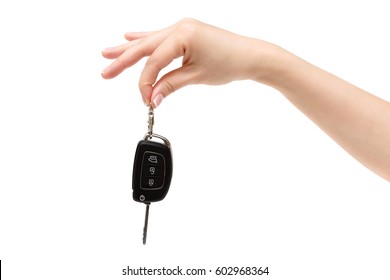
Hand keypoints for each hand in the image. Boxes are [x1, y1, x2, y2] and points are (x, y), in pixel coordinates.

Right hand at [101, 18, 275, 106]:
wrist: (250, 55)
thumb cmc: (230, 63)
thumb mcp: (197, 76)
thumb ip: (170, 85)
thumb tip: (152, 98)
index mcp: (183, 35)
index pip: (154, 61)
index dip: (146, 82)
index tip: (145, 99)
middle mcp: (180, 27)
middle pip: (145, 47)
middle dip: (123, 61)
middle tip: (105, 73)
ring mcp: (182, 28)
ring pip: (149, 41)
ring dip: (128, 49)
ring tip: (108, 54)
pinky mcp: (185, 32)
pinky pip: (159, 37)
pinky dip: (144, 40)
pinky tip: (129, 37)